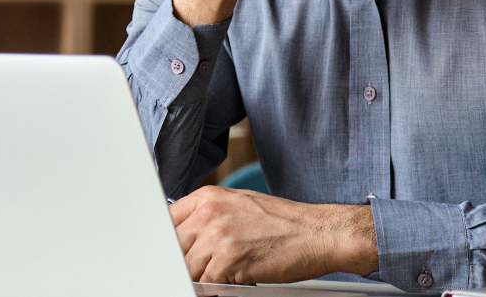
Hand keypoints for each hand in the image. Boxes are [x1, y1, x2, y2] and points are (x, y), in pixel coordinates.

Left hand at [170, 186, 376, 284]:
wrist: (318, 233)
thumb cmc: (284, 222)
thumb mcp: (240, 205)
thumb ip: (209, 216)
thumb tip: (185, 236)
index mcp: (208, 197)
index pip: (167, 221)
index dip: (169, 242)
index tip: (173, 255)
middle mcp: (209, 213)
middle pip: (174, 248)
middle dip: (185, 263)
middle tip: (206, 268)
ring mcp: (217, 237)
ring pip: (187, 269)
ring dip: (202, 277)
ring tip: (225, 274)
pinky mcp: (228, 261)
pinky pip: (205, 283)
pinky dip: (215, 287)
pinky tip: (233, 282)